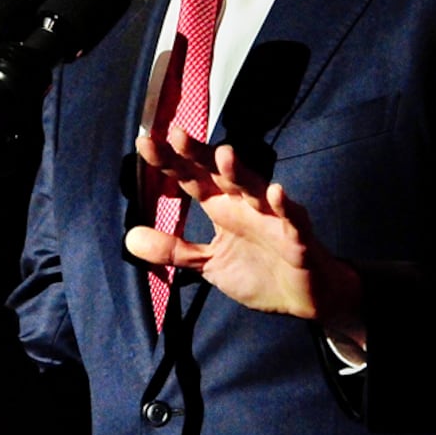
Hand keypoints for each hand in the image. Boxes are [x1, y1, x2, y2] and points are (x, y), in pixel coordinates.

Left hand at [126, 127, 363, 340]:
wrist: (306, 300)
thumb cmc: (259, 273)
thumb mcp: (209, 264)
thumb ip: (173, 250)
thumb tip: (129, 238)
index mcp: (222, 207)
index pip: (191, 177)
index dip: (169, 160)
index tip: (144, 142)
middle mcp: (244, 204)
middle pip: (218, 172)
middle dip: (199, 154)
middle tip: (177, 134)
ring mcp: (272, 218)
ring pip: (254, 188)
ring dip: (240, 173)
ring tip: (224, 155)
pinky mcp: (298, 237)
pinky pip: (292, 219)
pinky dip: (285, 207)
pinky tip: (277, 194)